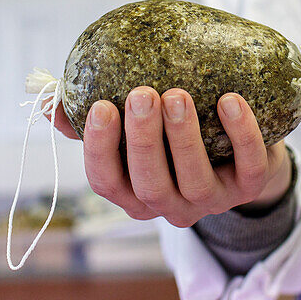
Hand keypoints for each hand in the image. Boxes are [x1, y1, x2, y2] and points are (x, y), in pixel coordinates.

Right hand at [74, 87, 292, 227]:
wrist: (240, 148)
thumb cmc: (172, 134)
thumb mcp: (131, 129)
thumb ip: (91, 118)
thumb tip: (51, 103)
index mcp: (133, 192)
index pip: (106, 181)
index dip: (100, 149)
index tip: (101, 106)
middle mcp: (169, 204)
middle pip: (149, 184)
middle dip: (143, 140)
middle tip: (143, 95)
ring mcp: (211, 200)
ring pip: (194, 180)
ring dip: (184, 137)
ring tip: (178, 95)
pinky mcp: (249, 187)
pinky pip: (248, 166)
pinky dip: (241, 134)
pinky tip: (230, 100)